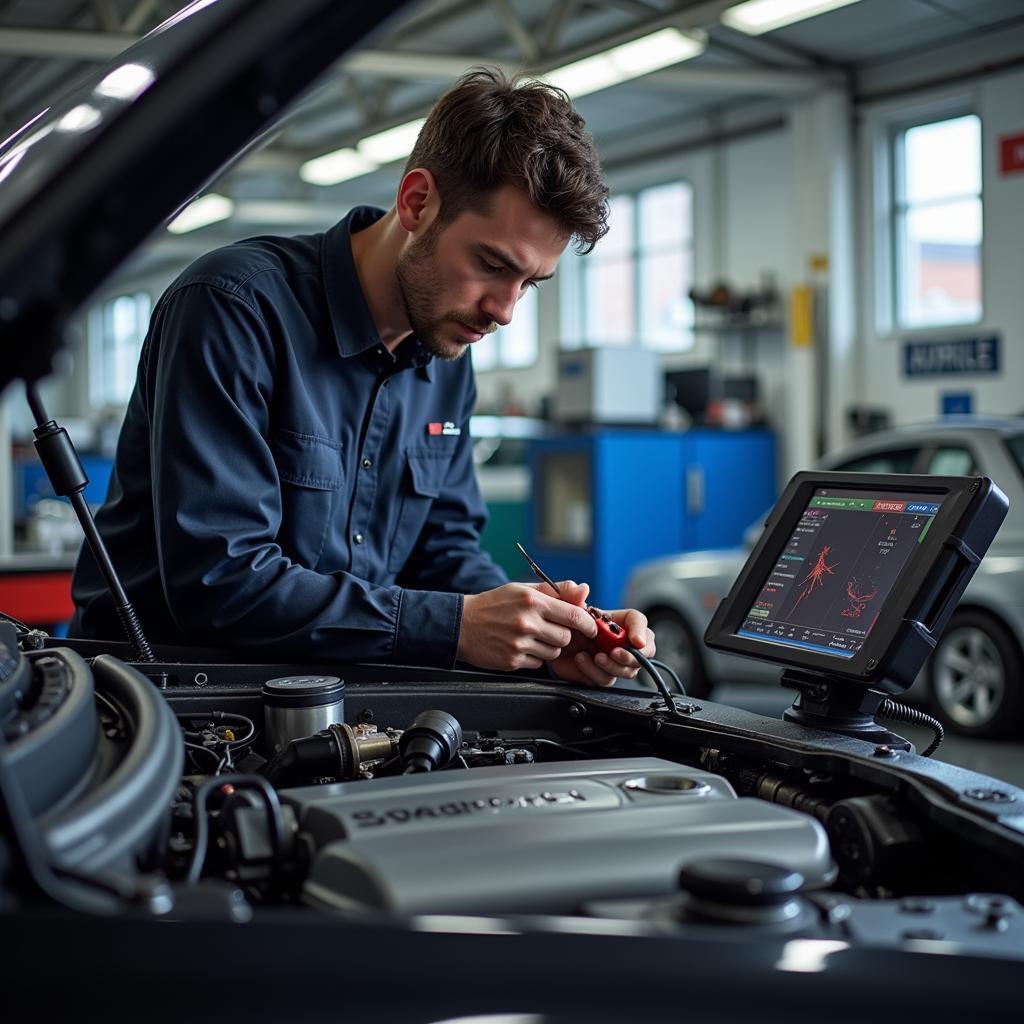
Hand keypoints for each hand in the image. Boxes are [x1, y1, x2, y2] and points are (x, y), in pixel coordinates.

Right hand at [458, 581, 597, 671]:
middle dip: (562, 635)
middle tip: (549, 629)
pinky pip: (538, 664)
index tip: (590, 626)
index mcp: (532, 601)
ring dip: (549, 647)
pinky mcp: (512, 661)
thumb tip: (584, 589)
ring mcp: (519, 644)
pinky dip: (534, 657)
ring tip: (532, 637)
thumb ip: (555, 590)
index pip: (573, 615)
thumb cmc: (494, 605)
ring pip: (554, 653)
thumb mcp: (522, 590)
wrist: (461, 625)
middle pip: (566, 637)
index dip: (587, 623)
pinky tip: (520, 646)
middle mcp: (527, 622)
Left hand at [549, 603, 655, 687]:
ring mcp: (613, 660)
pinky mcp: (601, 674)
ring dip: (612, 666)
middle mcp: (621, 641)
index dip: (641, 631)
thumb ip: (571, 594)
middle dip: (631, 656)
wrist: (550, 641)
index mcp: (618, 620)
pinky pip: (605, 679)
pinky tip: (581, 660)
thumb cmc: (563, 621)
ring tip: (594, 657)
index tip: (636, 641)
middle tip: (614, 652)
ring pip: (627, 671)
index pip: (639, 622)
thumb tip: (581, 589)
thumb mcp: (564, 605)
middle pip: (643, 652)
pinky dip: (594, 672)